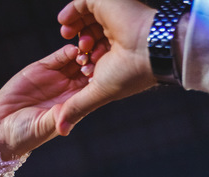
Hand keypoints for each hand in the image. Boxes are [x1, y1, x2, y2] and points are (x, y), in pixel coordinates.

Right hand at [0, 44, 90, 158]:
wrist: (1, 126)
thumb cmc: (25, 133)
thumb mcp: (43, 126)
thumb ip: (56, 117)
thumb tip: (67, 111)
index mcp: (74, 106)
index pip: (93, 91)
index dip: (100, 82)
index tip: (105, 77)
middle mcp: (68, 91)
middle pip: (88, 72)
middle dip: (95, 64)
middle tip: (98, 59)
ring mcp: (56, 78)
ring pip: (75, 62)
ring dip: (83, 55)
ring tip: (86, 52)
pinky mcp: (41, 68)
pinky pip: (58, 58)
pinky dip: (66, 52)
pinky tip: (72, 49)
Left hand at [56, 0, 157, 133]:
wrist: (148, 49)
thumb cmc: (129, 73)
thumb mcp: (97, 92)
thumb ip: (77, 108)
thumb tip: (60, 131)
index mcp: (116, 56)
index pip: (92, 57)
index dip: (81, 65)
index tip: (84, 72)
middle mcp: (113, 38)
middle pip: (87, 38)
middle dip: (79, 48)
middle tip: (80, 55)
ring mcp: (109, 19)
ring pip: (84, 20)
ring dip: (74, 29)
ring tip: (70, 37)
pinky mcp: (104, 3)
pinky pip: (82, 3)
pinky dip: (70, 13)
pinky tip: (66, 25)